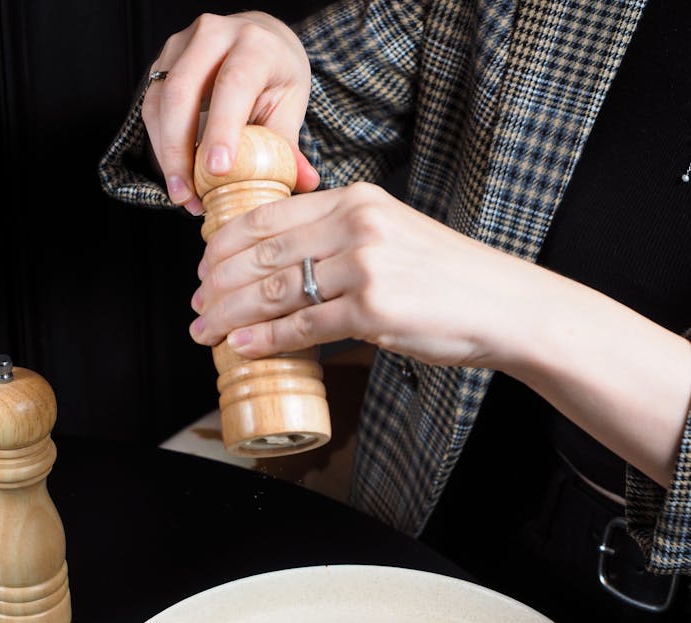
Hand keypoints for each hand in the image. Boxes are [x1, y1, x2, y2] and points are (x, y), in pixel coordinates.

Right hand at [142, 12, 319, 213]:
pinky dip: (161, 146)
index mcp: (255, 44)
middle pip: (183, 91)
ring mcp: (182, 45)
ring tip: (183, 195)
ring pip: (160, 101)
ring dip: (166, 154)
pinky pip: (151, 108)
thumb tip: (304, 182)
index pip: (234, 83)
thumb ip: (290, 146)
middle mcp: (213, 35)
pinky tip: (178, 176)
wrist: (261, 43)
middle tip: (189, 196)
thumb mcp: (290, 107)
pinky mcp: (163, 63)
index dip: (222, 128)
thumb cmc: (276, 79)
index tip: (217, 170)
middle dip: (180, 150)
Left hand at [189, 181, 534, 368]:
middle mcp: (356, 224)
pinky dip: (267, 339)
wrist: (503, 305)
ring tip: (205, 330)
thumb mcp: (392, 236)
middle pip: (263, 253)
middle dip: (217, 283)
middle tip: (195, 304)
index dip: (224, 244)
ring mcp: (365, 266)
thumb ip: (343, 239)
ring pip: (275, 290)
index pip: (269, 215)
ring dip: (230, 313)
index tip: (203, 267)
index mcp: (357, 199)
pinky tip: (241, 346)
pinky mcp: (374, 310)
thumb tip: (287, 269)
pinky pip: (304, 326)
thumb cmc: (448, 278)